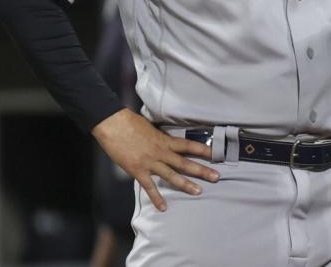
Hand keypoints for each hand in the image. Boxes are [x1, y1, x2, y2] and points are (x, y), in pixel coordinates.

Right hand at [91, 108, 219, 211]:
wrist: (113, 124)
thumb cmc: (131, 122)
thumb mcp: (151, 128)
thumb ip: (161, 138)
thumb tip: (168, 142)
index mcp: (165, 140)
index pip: (189, 145)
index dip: (204, 150)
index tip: (217, 154)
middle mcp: (161, 152)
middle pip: (185, 162)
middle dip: (202, 170)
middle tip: (217, 177)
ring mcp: (150, 162)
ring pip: (171, 176)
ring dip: (186, 184)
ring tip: (199, 192)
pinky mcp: (138, 170)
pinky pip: (149, 187)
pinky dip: (156, 198)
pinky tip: (163, 207)